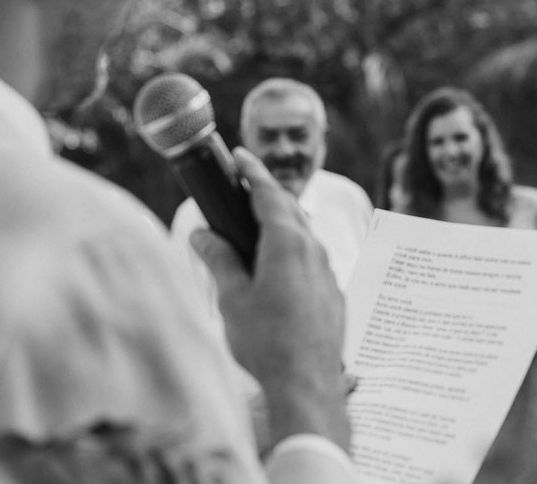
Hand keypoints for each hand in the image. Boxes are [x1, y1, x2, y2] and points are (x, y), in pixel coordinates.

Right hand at [190, 147, 350, 450]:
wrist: (308, 384)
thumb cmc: (267, 342)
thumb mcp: (233, 298)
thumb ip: (220, 260)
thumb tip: (203, 235)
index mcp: (287, 243)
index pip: (268, 194)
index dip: (253, 171)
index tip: (241, 154)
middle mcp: (314, 250)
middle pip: (290, 209)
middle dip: (267, 193)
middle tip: (245, 184)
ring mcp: (328, 272)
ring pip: (305, 234)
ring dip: (283, 222)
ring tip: (259, 222)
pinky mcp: (333, 294)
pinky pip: (313, 259)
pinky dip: (294, 249)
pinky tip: (279, 266)